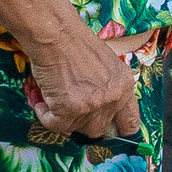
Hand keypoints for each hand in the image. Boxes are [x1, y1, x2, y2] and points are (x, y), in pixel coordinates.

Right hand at [27, 29, 143, 139]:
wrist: (57, 35)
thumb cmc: (76, 45)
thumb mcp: (106, 66)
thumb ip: (108, 89)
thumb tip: (99, 112)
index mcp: (125, 87)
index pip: (130, 123)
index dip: (118, 133)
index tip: (109, 136)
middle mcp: (112, 99)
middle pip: (98, 129)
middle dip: (80, 122)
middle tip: (66, 109)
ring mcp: (92, 106)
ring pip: (75, 128)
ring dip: (61, 117)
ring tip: (51, 97)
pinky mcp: (69, 109)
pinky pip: (54, 124)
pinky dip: (44, 114)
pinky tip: (41, 99)